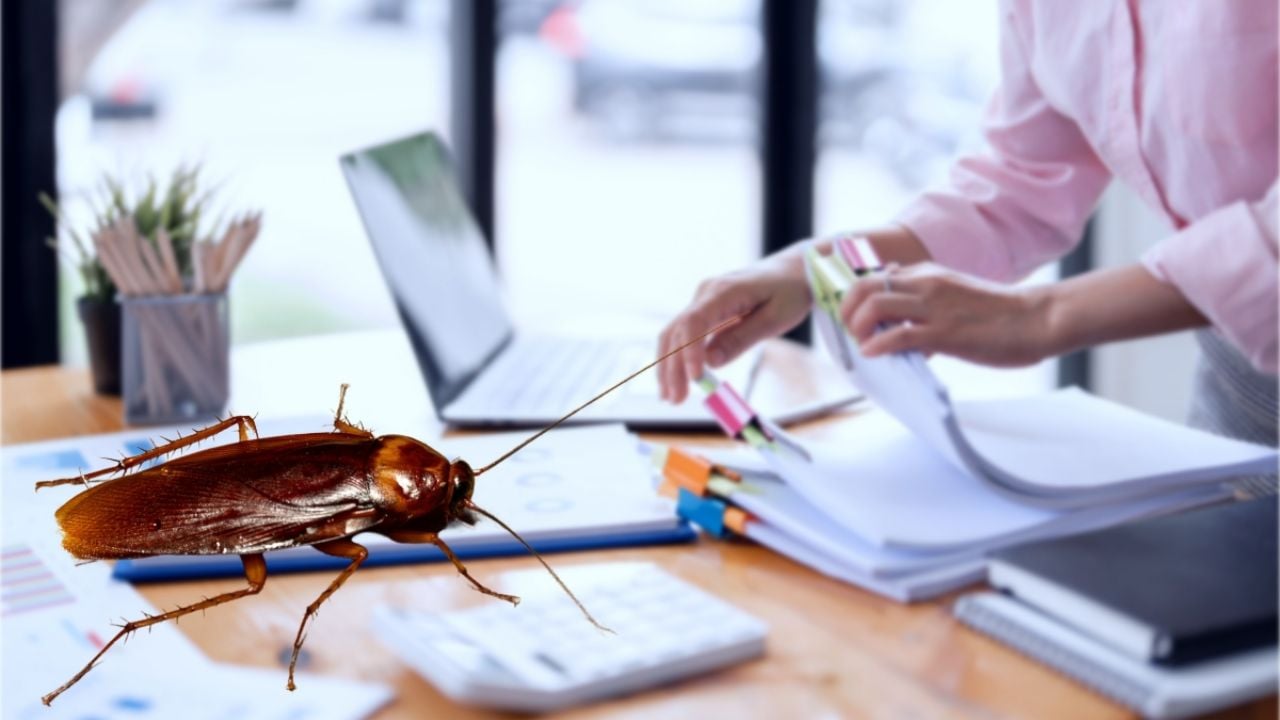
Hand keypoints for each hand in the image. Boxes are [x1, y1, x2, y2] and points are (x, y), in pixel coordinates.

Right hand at [658, 251, 812, 402]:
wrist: (791, 270)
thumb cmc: (788, 292)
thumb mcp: (775, 318)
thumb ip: (742, 339)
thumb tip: (711, 362)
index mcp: (724, 290)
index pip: (695, 321)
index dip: (690, 350)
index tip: (695, 378)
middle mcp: (705, 293)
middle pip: (677, 331)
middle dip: (673, 367)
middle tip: (675, 400)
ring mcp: (701, 301)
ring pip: (673, 334)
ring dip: (668, 366)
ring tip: (670, 397)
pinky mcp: (703, 311)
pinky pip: (682, 335)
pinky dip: (675, 358)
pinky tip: (675, 380)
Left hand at [840, 263, 1052, 366]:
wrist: (1038, 318)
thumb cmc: (999, 312)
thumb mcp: (954, 293)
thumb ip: (923, 297)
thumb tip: (895, 313)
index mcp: (927, 275)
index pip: (874, 276)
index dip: (854, 298)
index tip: (851, 318)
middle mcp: (926, 284)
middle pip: (865, 286)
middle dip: (847, 310)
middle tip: (851, 331)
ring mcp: (935, 307)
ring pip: (875, 304)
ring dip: (859, 327)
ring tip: (863, 344)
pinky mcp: (945, 332)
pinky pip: (899, 335)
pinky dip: (878, 345)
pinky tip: (875, 354)